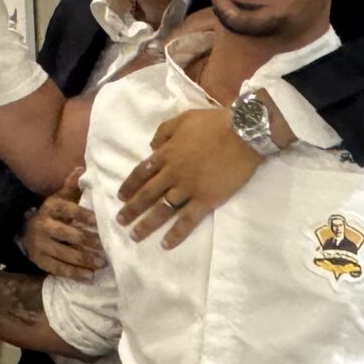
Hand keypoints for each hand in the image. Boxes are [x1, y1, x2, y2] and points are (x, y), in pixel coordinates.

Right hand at [20, 177, 103, 280]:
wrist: (23, 231)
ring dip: (85, 259)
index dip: (86, 217)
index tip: (102, 223)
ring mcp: (40, 244)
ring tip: (102, 263)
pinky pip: (58, 269)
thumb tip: (82, 168)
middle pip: (68, 235)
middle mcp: (43, 226)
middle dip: (89, 242)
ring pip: (65, 254)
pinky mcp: (39, 260)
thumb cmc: (51, 214)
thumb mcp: (59, 199)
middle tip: (106, 249)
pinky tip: (89, 277)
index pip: (70, 211)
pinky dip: (75, 274)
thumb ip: (72, 187)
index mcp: (50, 208)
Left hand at [113, 107, 267, 247]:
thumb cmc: (214, 123)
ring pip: (163, 209)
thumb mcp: (183, 119)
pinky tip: (165, 245)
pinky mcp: (206, 200)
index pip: (141, 173)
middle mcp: (173, 173)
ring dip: (147, 224)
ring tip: (135, 236)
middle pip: (147, 194)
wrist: (243, 133)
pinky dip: (176, 234)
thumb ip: (163, 132)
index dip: (130, 186)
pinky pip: (187, 220)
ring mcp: (188, 188)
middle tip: (120, 222)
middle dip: (132, 209)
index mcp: (167, 154)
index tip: (121, 197)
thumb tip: (151, 147)